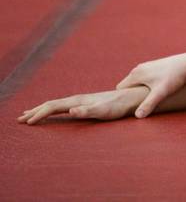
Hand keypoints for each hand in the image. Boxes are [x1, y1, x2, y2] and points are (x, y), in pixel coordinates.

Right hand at [18, 87, 148, 124]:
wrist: (132, 98)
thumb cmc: (118, 107)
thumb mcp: (103, 111)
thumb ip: (87, 111)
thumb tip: (71, 110)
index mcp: (78, 101)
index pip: (54, 106)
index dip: (39, 114)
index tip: (26, 122)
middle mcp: (79, 99)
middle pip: (52, 104)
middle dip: (36, 111)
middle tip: (19, 119)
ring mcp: (83, 101)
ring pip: (58, 104)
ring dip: (43, 110)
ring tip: (31, 114)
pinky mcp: (88, 104)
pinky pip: (66, 106)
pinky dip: (56, 110)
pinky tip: (57, 112)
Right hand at [116, 53, 185, 117]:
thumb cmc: (174, 78)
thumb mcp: (160, 93)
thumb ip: (148, 104)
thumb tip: (137, 116)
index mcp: (136, 74)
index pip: (120, 89)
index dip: (123, 98)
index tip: (130, 106)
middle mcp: (139, 68)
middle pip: (127, 85)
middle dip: (131, 95)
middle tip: (139, 105)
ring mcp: (147, 66)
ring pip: (137, 82)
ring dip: (139, 90)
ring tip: (148, 99)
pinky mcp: (155, 67)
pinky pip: (145, 78)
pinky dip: (146, 85)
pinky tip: (156, 91)